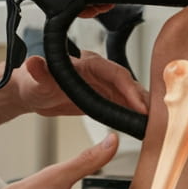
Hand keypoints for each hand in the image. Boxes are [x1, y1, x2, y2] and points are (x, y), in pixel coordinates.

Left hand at [8, 53, 147, 116]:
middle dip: (143, 100)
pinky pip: (123, 105)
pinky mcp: (103, 99)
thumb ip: (38, 73)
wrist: (33, 92)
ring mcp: (103, 86)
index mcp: (88, 64)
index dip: (130, 89)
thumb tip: (35, 63)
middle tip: (155, 119)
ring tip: (154, 125)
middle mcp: (100, 73)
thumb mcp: (36, 79)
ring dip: (142, 108)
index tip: (140, 105)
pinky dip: (134, 114)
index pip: (116, 74)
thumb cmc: (34, 82)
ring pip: (129, 95)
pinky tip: (141, 126)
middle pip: (128, 84)